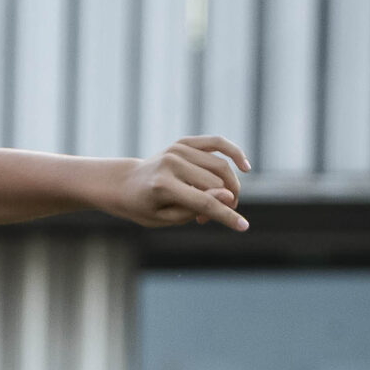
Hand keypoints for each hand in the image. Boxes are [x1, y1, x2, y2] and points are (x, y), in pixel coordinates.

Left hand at [110, 137, 249, 230]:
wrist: (124, 183)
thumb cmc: (143, 206)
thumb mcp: (164, 218)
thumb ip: (195, 209)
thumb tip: (228, 195)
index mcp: (163, 186)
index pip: (203, 202)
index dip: (226, 215)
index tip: (243, 227)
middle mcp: (172, 163)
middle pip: (216, 184)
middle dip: (221, 203)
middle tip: (204, 219)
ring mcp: (177, 149)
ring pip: (220, 167)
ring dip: (226, 188)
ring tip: (215, 202)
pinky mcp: (183, 142)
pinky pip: (217, 143)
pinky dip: (234, 152)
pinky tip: (245, 166)